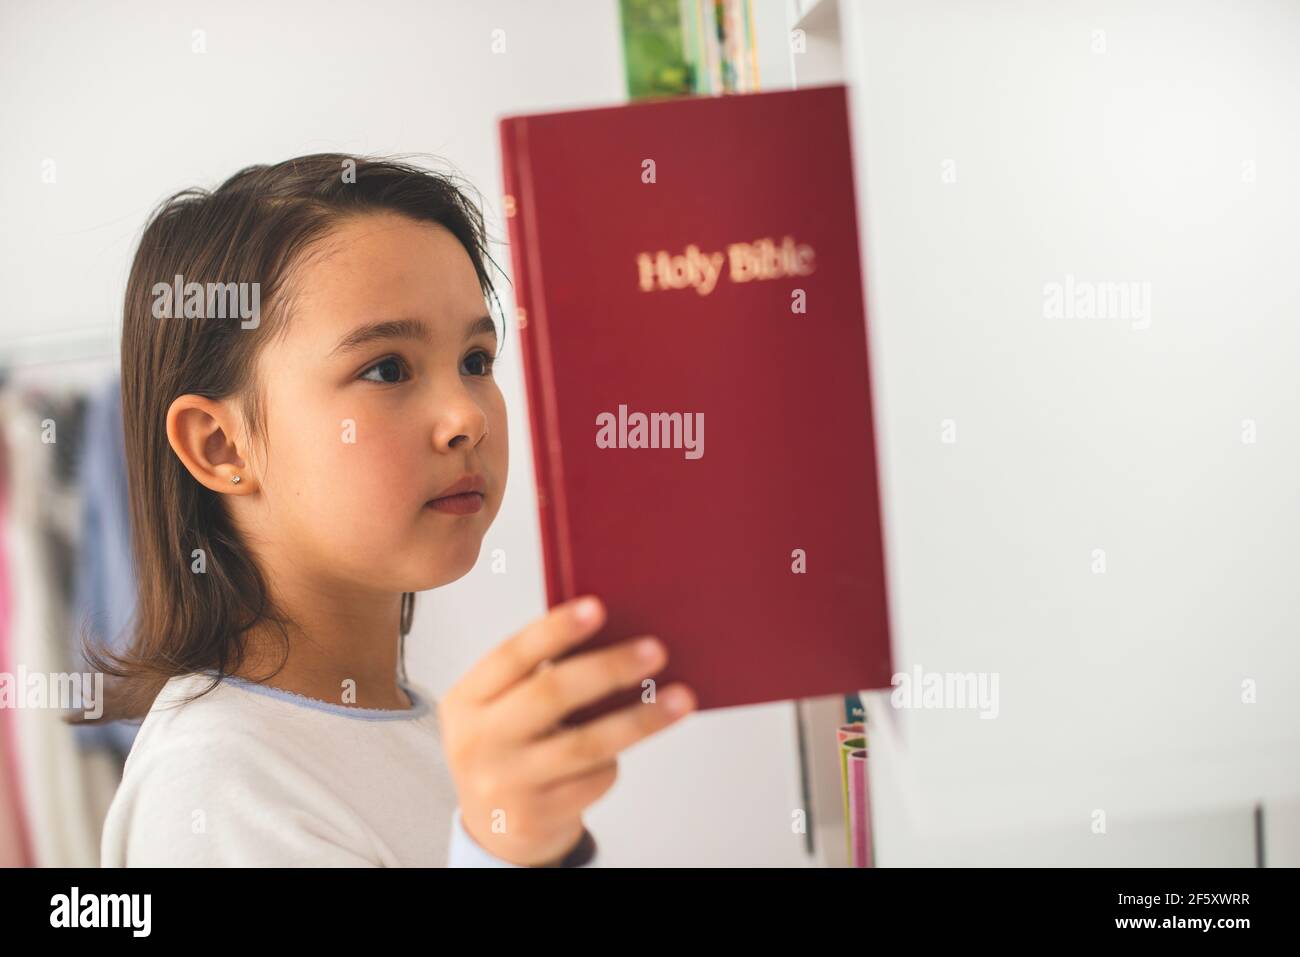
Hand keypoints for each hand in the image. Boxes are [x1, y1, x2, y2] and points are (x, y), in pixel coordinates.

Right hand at [438, 595, 695, 865]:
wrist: (490, 826)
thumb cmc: (510, 745)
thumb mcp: (501, 708)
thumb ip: (537, 677)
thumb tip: (615, 640)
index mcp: (467, 699)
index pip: (513, 654)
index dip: (555, 630)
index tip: (597, 607)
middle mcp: (478, 740)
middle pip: (551, 695)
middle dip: (608, 669)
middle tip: (655, 650)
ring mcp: (505, 781)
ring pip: (584, 744)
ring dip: (639, 719)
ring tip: (680, 698)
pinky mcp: (535, 815)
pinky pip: (591, 779)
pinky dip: (613, 760)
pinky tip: (624, 747)